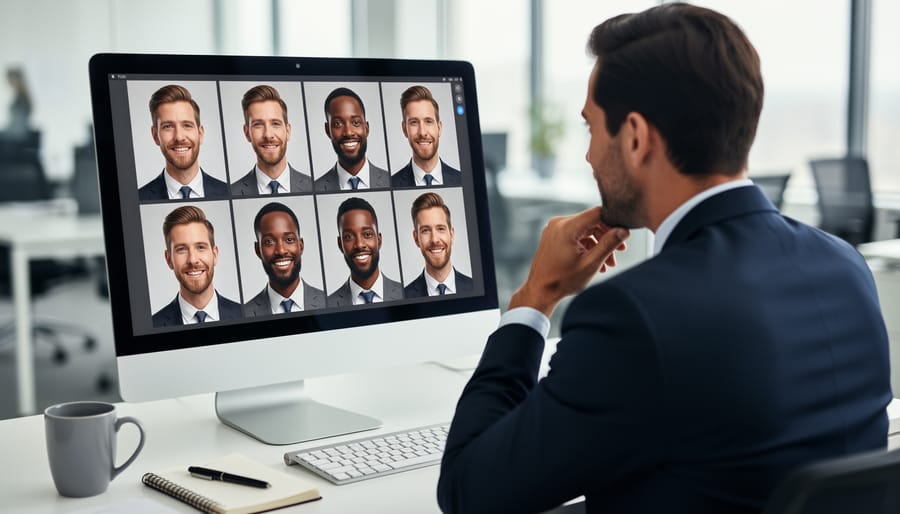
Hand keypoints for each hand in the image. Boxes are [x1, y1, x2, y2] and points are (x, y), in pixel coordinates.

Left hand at [509, 206, 628, 316]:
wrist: (540, 291)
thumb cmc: (563, 280)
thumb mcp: (591, 263)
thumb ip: (609, 244)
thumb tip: (624, 231)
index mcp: (567, 227)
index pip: (598, 213)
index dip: (613, 223)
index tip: (623, 236)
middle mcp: (559, 223)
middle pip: (592, 222)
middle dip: (607, 237)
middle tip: (619, 252)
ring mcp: (554, 229)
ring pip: (585, 230)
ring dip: (598, 244)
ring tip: (608, 263)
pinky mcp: (553, 236)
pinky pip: (576, 235)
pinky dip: (587, 246)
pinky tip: (595, 262)